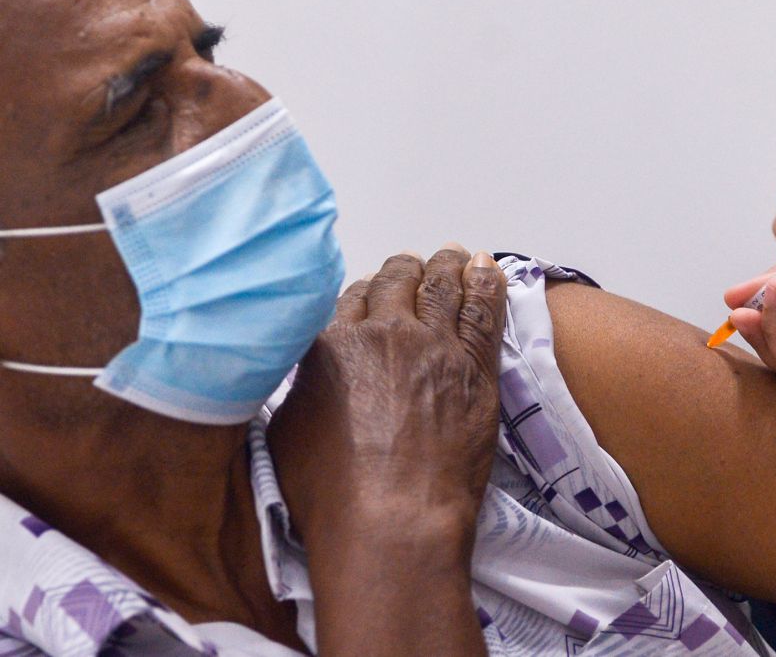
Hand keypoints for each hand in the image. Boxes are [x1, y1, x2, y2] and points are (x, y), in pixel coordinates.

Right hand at [268, 244, 506, 545]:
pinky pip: (483, 309)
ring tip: (455, 256)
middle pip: (397, 282)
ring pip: (442, 286)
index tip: (376, 295)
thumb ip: (301, 390)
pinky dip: (486, 282)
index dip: (367, 292)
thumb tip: (308, 379)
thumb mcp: (286, 435)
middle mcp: (381, 334)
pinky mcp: (474, 367)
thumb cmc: (332, 496)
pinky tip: (489, 268)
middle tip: (417, 268)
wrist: (392, 521)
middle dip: (407, 271)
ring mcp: (432, 346)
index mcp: (331, 345)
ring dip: (448, 266)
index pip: (352, 298)